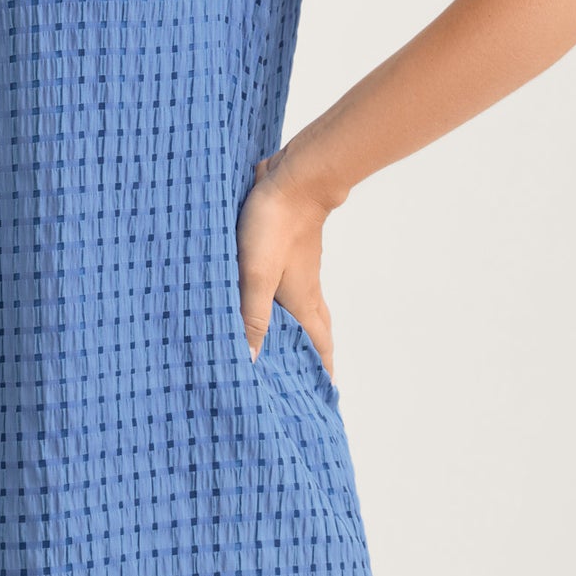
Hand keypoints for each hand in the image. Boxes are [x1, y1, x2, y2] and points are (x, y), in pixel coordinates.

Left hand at [235, 148, 336, 377]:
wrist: (292, 179)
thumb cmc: (275, 227)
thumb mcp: (255, 275)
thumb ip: (252, 316)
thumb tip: (251, 359)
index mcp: (303, 303)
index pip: (320, 348)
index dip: (322, 372)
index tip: (324, 396)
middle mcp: (306, 291)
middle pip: (317, 333)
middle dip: (314, 357)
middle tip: (305, 379)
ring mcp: (300, 271)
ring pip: (305, 310)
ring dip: (300, 331)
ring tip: (285, 347)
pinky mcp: (289, 252)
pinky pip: (292, 288)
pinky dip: (286, 304)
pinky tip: (269, 300)